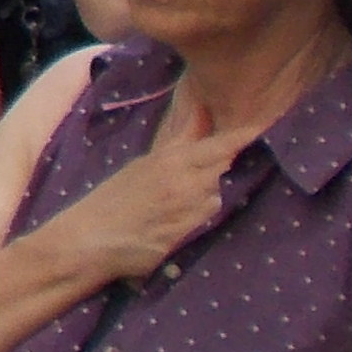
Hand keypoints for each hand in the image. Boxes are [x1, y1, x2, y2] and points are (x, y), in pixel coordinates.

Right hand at [41, 114, 253, 287]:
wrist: (88, 239)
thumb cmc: (113, 200)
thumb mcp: (144, 165)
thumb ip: (177, 144)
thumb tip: (203, 112)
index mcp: (171, 160)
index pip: (221, 145)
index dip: (244, 137)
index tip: (263, 126)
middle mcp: (184, 182)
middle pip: (223, 171)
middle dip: (218, 170)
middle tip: (194, 175)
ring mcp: (186, 210)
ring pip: (216, 199)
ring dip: (204, 200)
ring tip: (173, 206)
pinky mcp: (185, 236)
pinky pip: (204, 224)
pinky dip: (195, 221)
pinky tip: (172, 224)